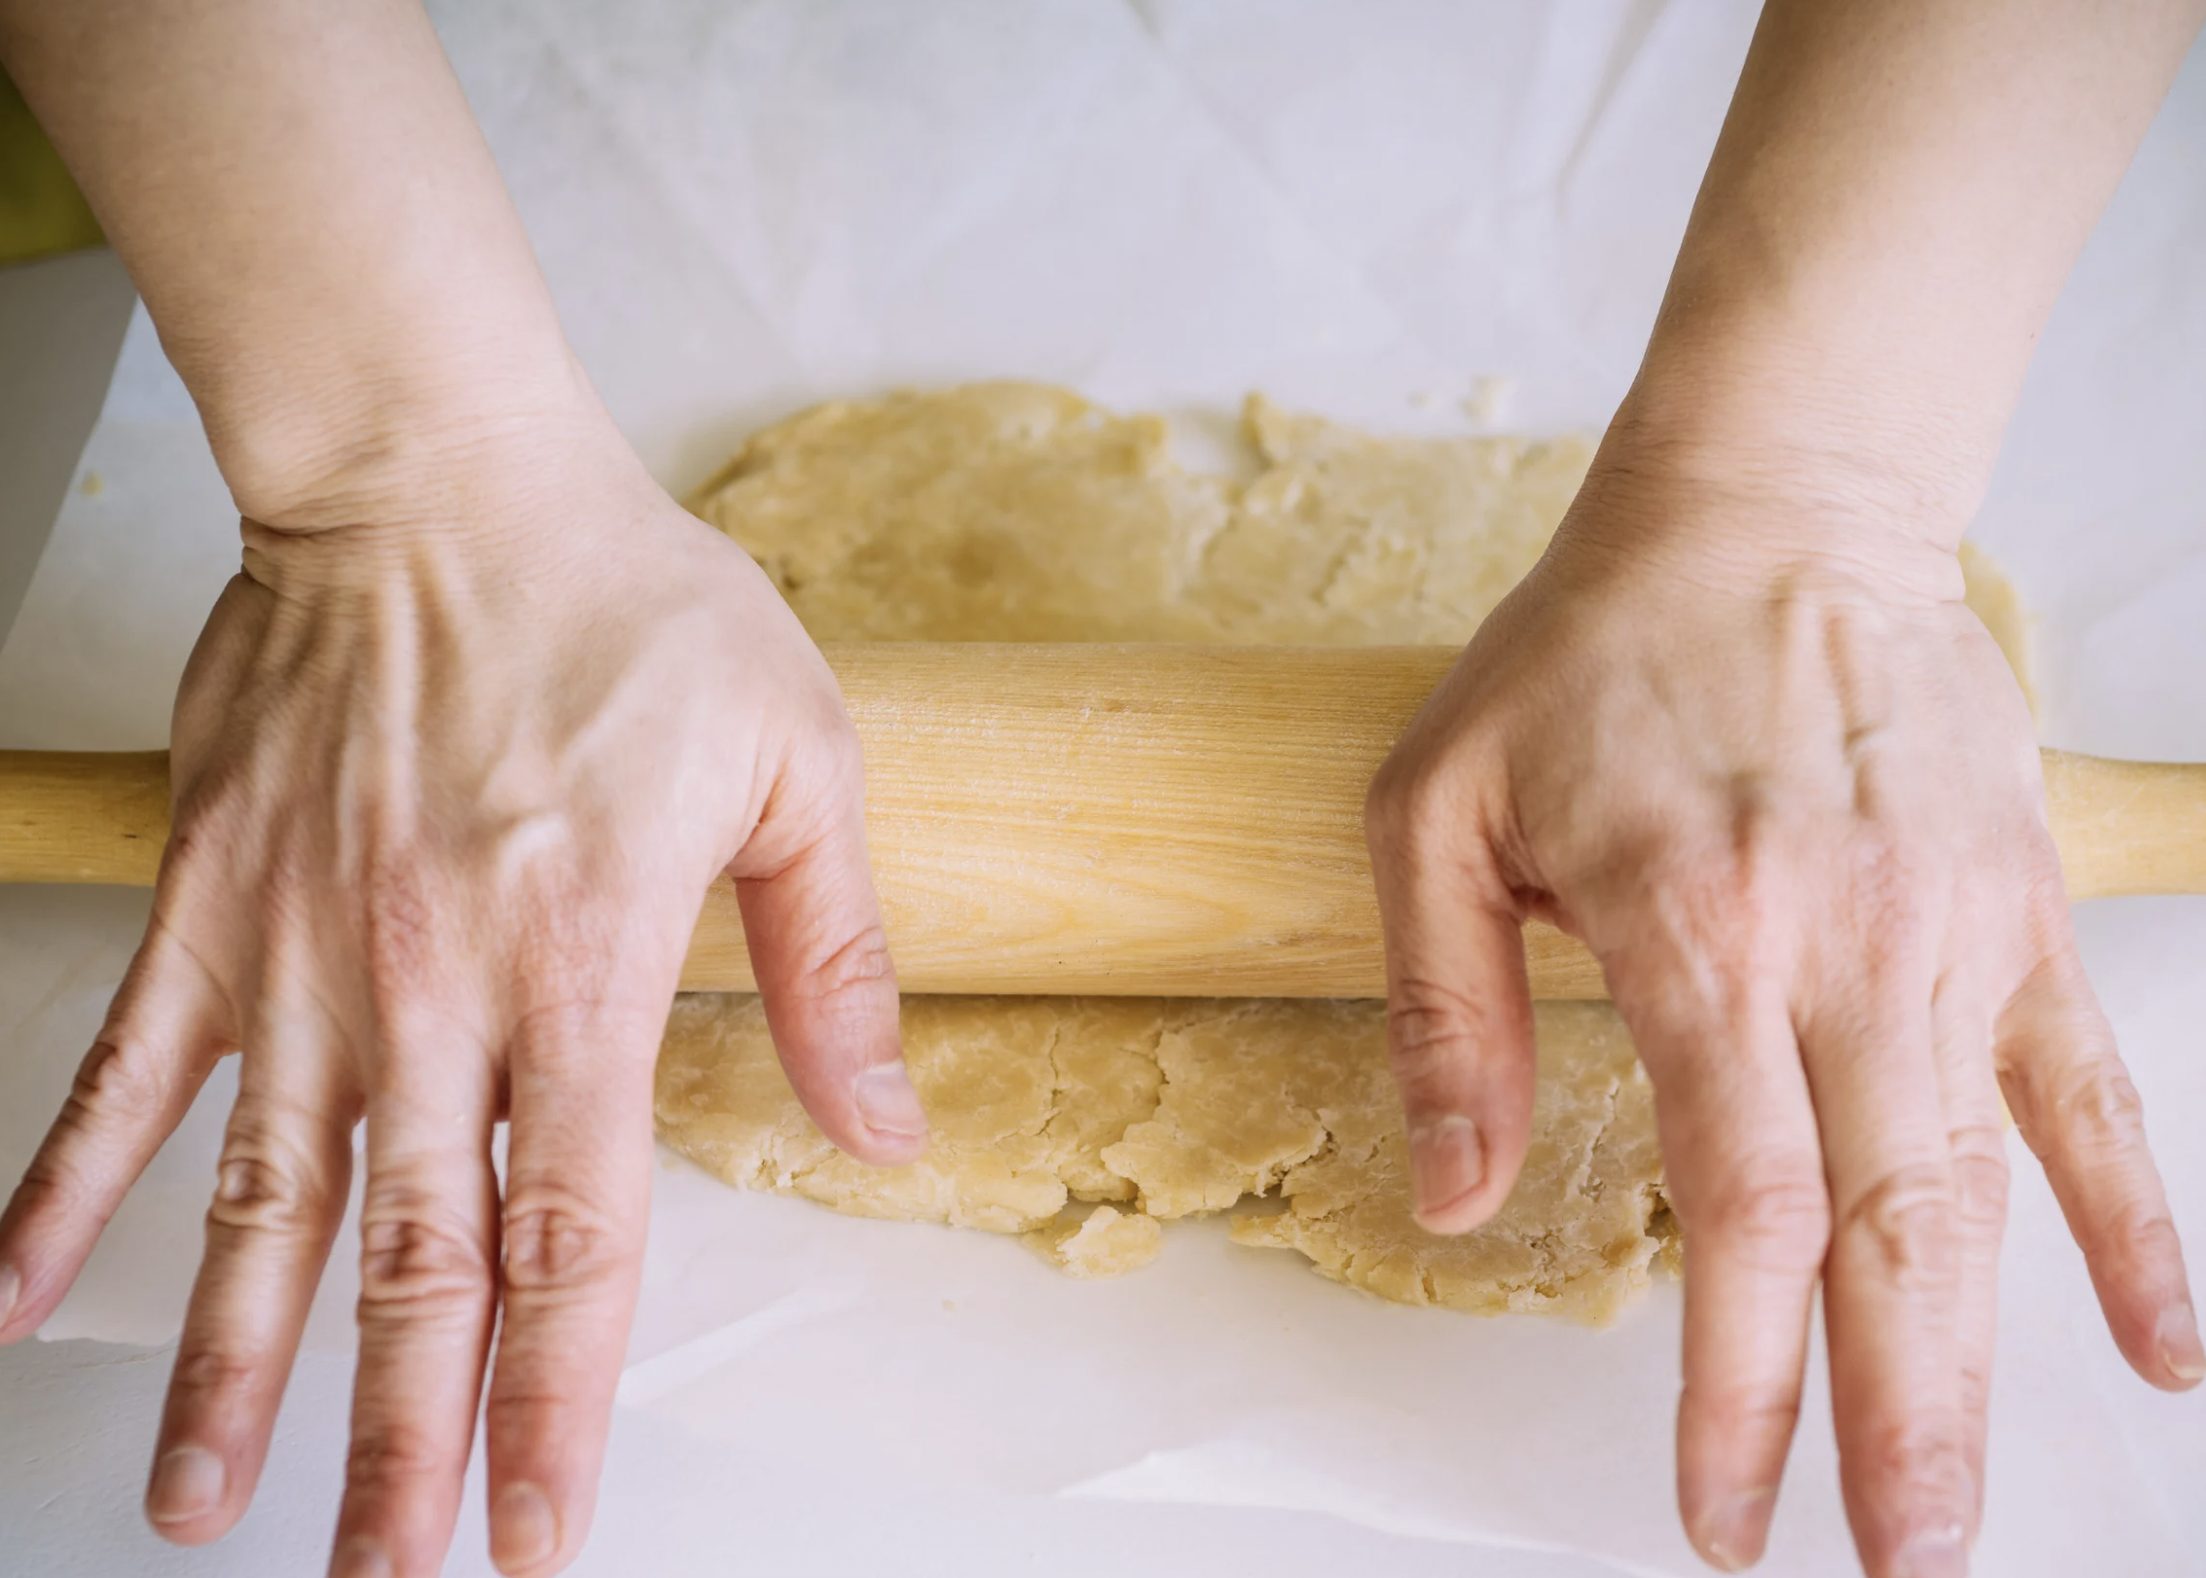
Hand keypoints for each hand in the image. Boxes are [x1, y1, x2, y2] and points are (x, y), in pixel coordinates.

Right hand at [0, 417, 926, 1576]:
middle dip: (400, 1444)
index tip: (535, 1531)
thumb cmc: (627, 605)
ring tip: (194, 1507)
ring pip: (261, 1211)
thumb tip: (888, 1129)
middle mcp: (433, 991)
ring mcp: (301, 959)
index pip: (574, 1238)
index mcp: (589, 967)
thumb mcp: (797, 763)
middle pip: (417, 1267)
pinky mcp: (210, 907)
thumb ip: (837, 964)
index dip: (555, 1403)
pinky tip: (15, 1301)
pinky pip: (124, 1077)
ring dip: (234, 1371)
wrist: (441, 479)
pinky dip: (64, 1193)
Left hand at [1365, 447, 2199, 1575]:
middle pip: (1882, 1230)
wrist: (1765, 510)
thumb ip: (1446, 1010)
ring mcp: (1953, 931)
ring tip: (1967, 1515)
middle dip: (1889, 1420)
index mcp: (1692, 930)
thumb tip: (1452, 1202)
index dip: (1736, 1383)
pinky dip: (2135, 1220)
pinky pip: (2094, 1087)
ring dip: (1985, 1361)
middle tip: (1895, 1569)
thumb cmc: (1584, 659)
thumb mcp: (1437, 810)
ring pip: (1989, 1185)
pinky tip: (2165, 1345)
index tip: (1722, 1512)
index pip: (1735, 1207)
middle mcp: (1843, 945)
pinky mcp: (2020, 908)